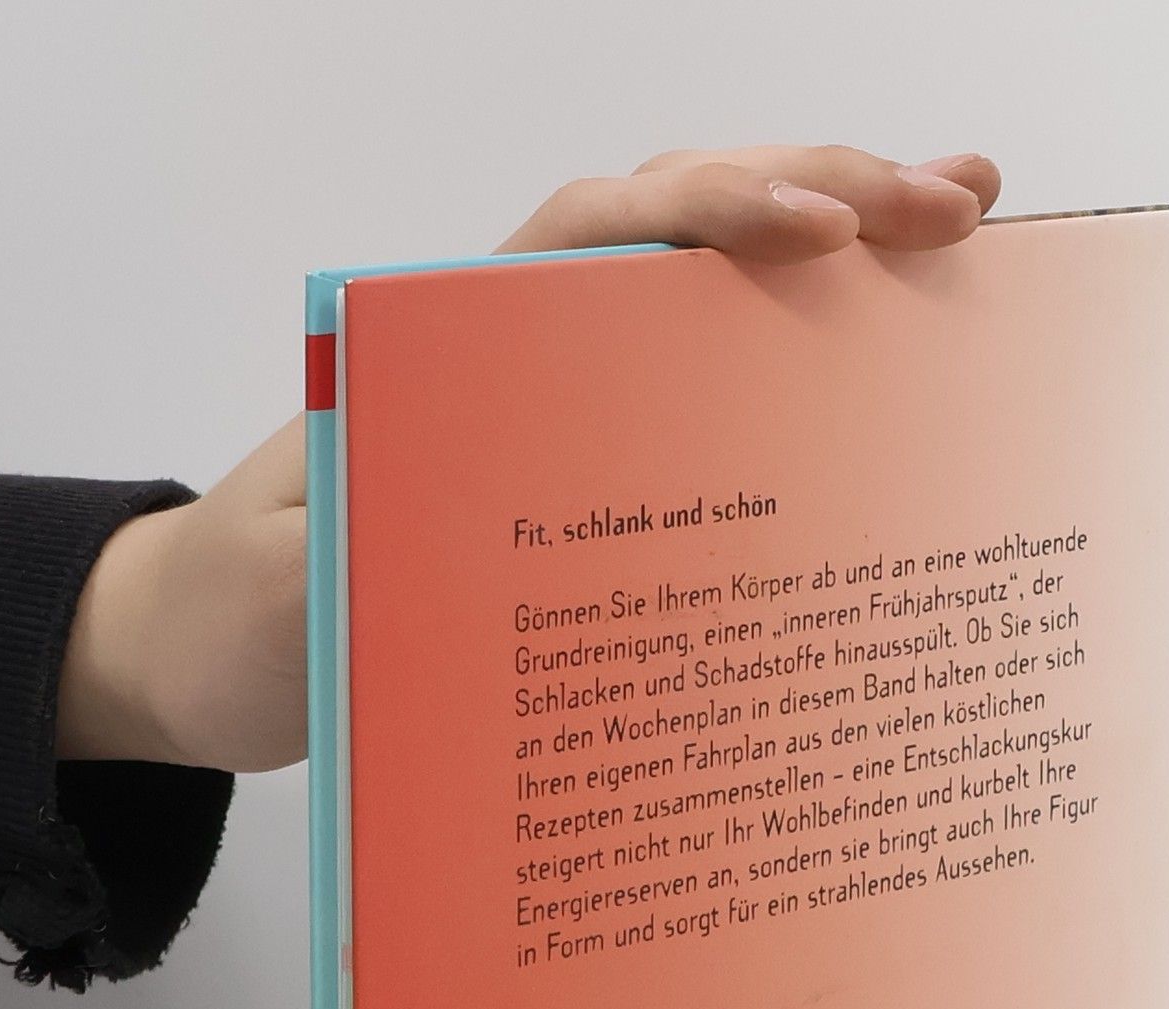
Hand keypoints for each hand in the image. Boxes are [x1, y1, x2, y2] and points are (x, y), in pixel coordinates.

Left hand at [57, 144, 1001, 772]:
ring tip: (961, 240)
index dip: (710, 215)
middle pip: (679, 230)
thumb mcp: (279, 591)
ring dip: (834, 258)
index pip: (594, 237)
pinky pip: (702, 391)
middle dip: (823, 197)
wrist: (206, 651)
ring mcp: (560, 404)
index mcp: (445, 349)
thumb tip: (479, 520)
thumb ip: (353, 547)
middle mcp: (516, 353)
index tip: (822, 234)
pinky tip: (885, 359)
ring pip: (706, 296)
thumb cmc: (235, 615)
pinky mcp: (587, 471)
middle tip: (957, 208)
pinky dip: (797, 361)